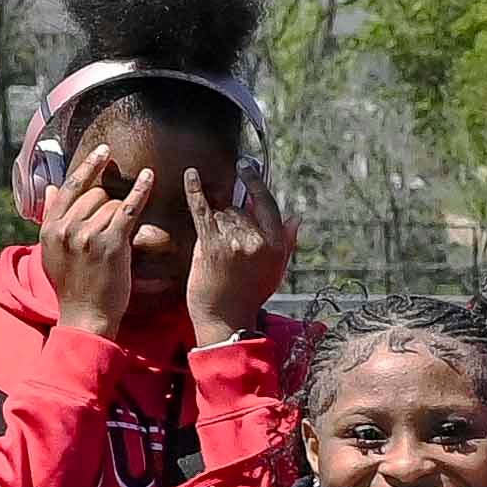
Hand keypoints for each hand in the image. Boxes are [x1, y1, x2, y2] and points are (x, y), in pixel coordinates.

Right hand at [38, 146, 148, 341]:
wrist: (85, 314)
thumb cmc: (72, 284)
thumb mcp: (52, 250)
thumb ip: (53, 217)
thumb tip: (53, 188)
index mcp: (49, 227)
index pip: (70, 187)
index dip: (88, 166)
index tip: (103, 152)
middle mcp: (65, 228)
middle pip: (95, 194)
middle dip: (108, 203)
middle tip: (112, 225)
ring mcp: (87, 235)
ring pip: (112, 204)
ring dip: (121, 215)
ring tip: (118, 238)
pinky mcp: (110, 244)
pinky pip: (128, 209)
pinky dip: (140, 191)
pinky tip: (150, 178)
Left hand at [182, 160, 295, 343]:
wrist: (225, 319)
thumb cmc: (249, 296)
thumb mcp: (276, 270)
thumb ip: (286, 242)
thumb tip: (296, 217)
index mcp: (275, 244)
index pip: (267, 204)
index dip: (256, 183)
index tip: (247, 166)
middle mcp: (257, 240)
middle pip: (240, 209)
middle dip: (231, 219)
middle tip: (226, 244)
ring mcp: (234, 240)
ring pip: (222, 214)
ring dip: (216, 224)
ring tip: (216, 250)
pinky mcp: (212, 244)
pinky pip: (203, 210)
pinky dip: (195, 191)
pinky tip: (190, 175)